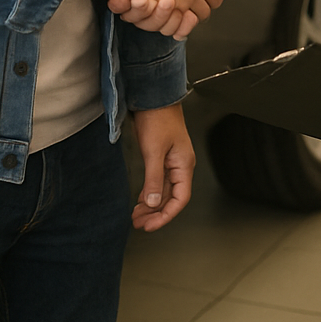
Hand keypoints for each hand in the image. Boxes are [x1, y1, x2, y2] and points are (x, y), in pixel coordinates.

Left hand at [130, 103, 194, 230]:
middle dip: (156, 213)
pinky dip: (149, 193)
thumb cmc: (158, 118)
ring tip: (136, 216)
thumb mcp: (154, 151)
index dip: (166, 215)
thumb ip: (154, 179)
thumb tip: (154, 204)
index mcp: (184, 165)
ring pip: (164, 191)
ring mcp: (170, 161)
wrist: (153, 96)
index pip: (180, 199)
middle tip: (139, 224)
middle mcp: (179, 165)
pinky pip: (158, 181)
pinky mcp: (161, 156)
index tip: (150, 225)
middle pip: (171, 198)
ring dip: (151, 205)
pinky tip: (141, 200)